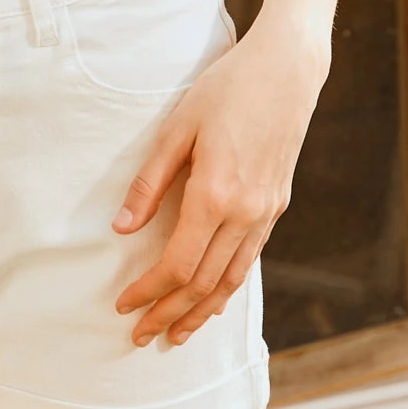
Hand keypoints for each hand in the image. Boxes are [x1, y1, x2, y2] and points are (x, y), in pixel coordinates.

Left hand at [111, 18, 327, 346]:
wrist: (286, 71)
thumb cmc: (225, 90)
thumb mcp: (176, 128)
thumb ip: (149, 182)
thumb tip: (121, 229)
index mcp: (215, 194)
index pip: (177, 264)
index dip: (148, 292)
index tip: (124, 307)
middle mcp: (246, 213)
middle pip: (203, 283)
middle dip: (170, 313)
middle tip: (141, 336)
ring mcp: (266, 212)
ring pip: (231, 280)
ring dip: (201, 312)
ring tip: (176, 335)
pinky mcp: (276, 206)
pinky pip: (249, 260)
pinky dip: (227, 287)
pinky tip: (212, 299)